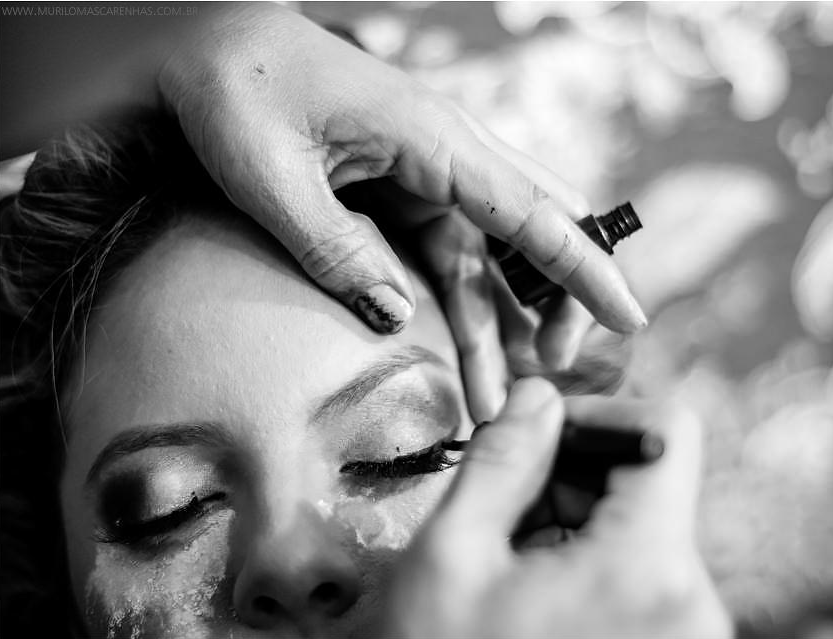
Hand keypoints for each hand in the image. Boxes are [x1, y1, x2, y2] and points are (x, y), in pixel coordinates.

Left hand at [157, 4, 645, 339]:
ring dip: (499, 323)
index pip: (533, 212)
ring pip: (490, 255)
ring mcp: (426, 172)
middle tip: (552, 370)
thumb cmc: (234, 92)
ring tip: (493, 399)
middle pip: (533, 231)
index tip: (630, 317)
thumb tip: (396, 318)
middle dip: (555, 303)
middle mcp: (446, 154)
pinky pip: (448, 252)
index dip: (586, 270)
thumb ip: (337, 251)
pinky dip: (461, 304)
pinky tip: (464, 355)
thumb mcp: (273, 179)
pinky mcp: (402, 189)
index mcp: (433, 139)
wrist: (202, 45)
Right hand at [378, 379, 731, 638]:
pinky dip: (589, 559)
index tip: (539, 434)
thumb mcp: (452, 557)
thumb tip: (536, 397)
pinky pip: (644, 571)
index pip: (666, 431)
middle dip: (573, 474)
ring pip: (643, 524)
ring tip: (510, 558)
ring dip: (573, 518)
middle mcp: (694, 603)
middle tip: (504, 503)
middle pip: (651, 479)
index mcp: (648, 569)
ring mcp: (690, 633)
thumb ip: (502, 460)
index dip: (599, 414)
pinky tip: (532, 589)